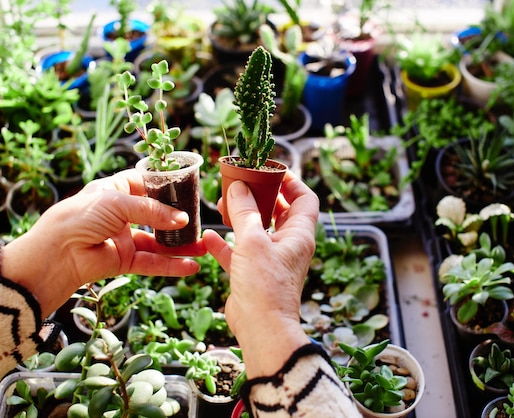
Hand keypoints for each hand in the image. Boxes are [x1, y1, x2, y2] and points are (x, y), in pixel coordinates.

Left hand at [1, 169, 206, 317]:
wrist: (57, 253)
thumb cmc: (80, 217)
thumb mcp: (118, 203)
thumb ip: (152, 210)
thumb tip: (181, 219)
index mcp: (114, 191)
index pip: (143, 183)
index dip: (163, 185)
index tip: (185, 188)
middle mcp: (120, 214)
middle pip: (156, 214)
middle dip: (177, 218)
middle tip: (199, 219)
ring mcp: (124, 238)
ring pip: (158, 242)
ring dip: (180, 245)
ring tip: (203, 246)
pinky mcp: (125, 260)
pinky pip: (153, 263)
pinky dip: (172, 265)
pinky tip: (191, 266)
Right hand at [202, 170, 319, 376]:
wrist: (261, 329)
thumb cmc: (265, 285)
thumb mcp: (253, 242)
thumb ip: (244, 211)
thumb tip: (238, 186)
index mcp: (298, 234)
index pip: (305, 199)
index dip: (292, 182)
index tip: (271, 170)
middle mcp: (288, 245)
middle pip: (278, 211)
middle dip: (260, 196)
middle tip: (241, 183)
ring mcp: (271, 260)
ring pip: (257, 231)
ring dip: (241, 217)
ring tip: (221, 203)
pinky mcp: (254, 275)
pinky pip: (240, 253)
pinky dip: (226, 244)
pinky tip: (209, 236)